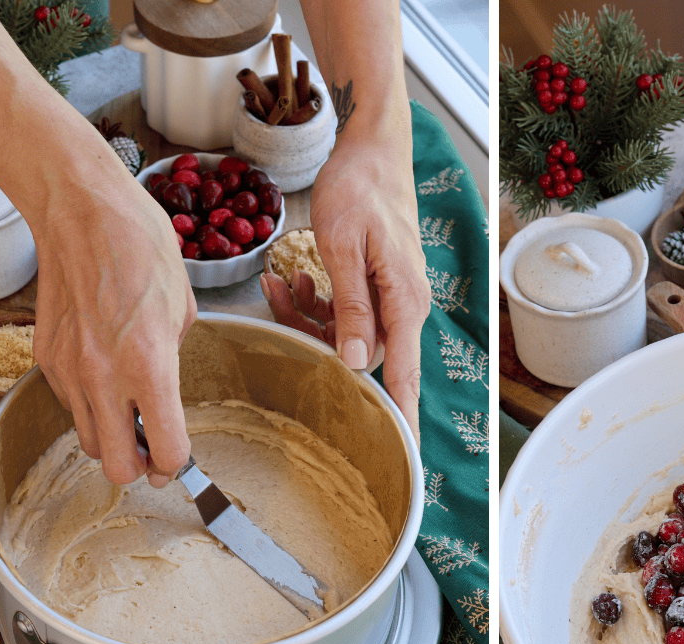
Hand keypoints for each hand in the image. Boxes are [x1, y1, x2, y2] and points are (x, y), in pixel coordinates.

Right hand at [31, 151, 196, 487]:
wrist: (79, 207)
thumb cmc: (138, 244)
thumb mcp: (183, 307)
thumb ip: (174, 363)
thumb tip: (165, 396)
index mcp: (149, 364)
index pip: (166, 452)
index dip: (176, 463)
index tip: (177, 454)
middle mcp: (105, 375)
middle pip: (118, 468)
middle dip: (138, 467)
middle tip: (150, 446)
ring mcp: (69, 369)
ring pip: (89, 444)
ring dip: (111, 439)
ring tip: (126, 413)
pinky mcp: (46, 358)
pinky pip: (70, 406)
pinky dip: (88, 406)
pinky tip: (102, 377)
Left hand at [262, 129, 429, 441]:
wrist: (374, 147)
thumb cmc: (362, 186)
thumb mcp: (344, 245)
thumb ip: (351, 307)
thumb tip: (355, 362)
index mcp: (403, 304)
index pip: (403, 376)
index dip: (400, 418)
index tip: (399, 456)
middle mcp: (403, 308)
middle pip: (365, 357)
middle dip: (319, 348)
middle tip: (281, 308)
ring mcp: (390, 299)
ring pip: (348, 336)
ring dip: (309, 320)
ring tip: (280, 286)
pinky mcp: (375, 288)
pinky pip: (345, 313)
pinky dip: (315, 304)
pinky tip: (291, 282)